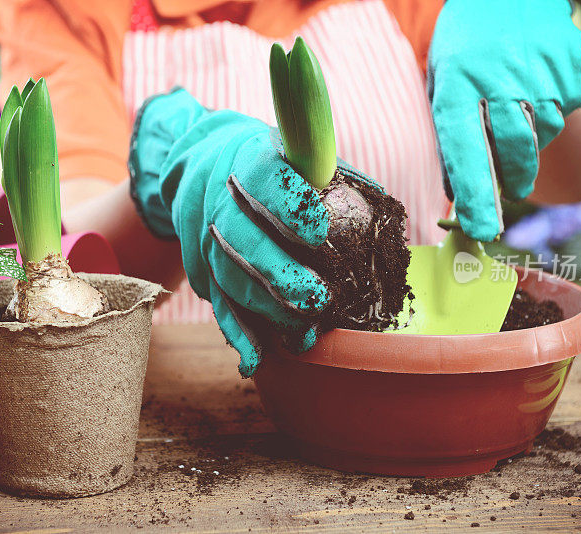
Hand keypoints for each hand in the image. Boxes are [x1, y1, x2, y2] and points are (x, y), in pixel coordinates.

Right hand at [129, 89, 329, 375]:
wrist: (204, 169)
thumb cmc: (274, 167)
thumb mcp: (300, 157)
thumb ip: (337, 181)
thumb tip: (378, 218)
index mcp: (250, 159)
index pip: (263, 178)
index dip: (289, 206)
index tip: (319, 231)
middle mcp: (220, 200)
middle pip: (241, 237)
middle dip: (279, 272)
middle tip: (317, 298)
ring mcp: (206, 239)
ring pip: (228, 277)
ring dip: (265, 308)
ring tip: (303, 330)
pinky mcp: (203, 270)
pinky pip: (218, 305)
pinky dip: (237, 334)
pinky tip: (255, 359)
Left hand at [428, 0, 580, 241]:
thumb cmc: (464, 51)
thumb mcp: (442, 87)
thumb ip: (449, 139)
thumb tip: (458, 197)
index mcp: (458, 85)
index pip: (466, 150)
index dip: (474, 195)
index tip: (481, 229)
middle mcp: (500, 79)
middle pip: (514, 150)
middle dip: (514, 179)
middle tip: (511, 190)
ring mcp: (542, 71)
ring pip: (542, 133)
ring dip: (530, 140)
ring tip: (516, 110)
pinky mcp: (573, 67)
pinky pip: (566, 110)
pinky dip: (551, 111)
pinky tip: (535, 86)